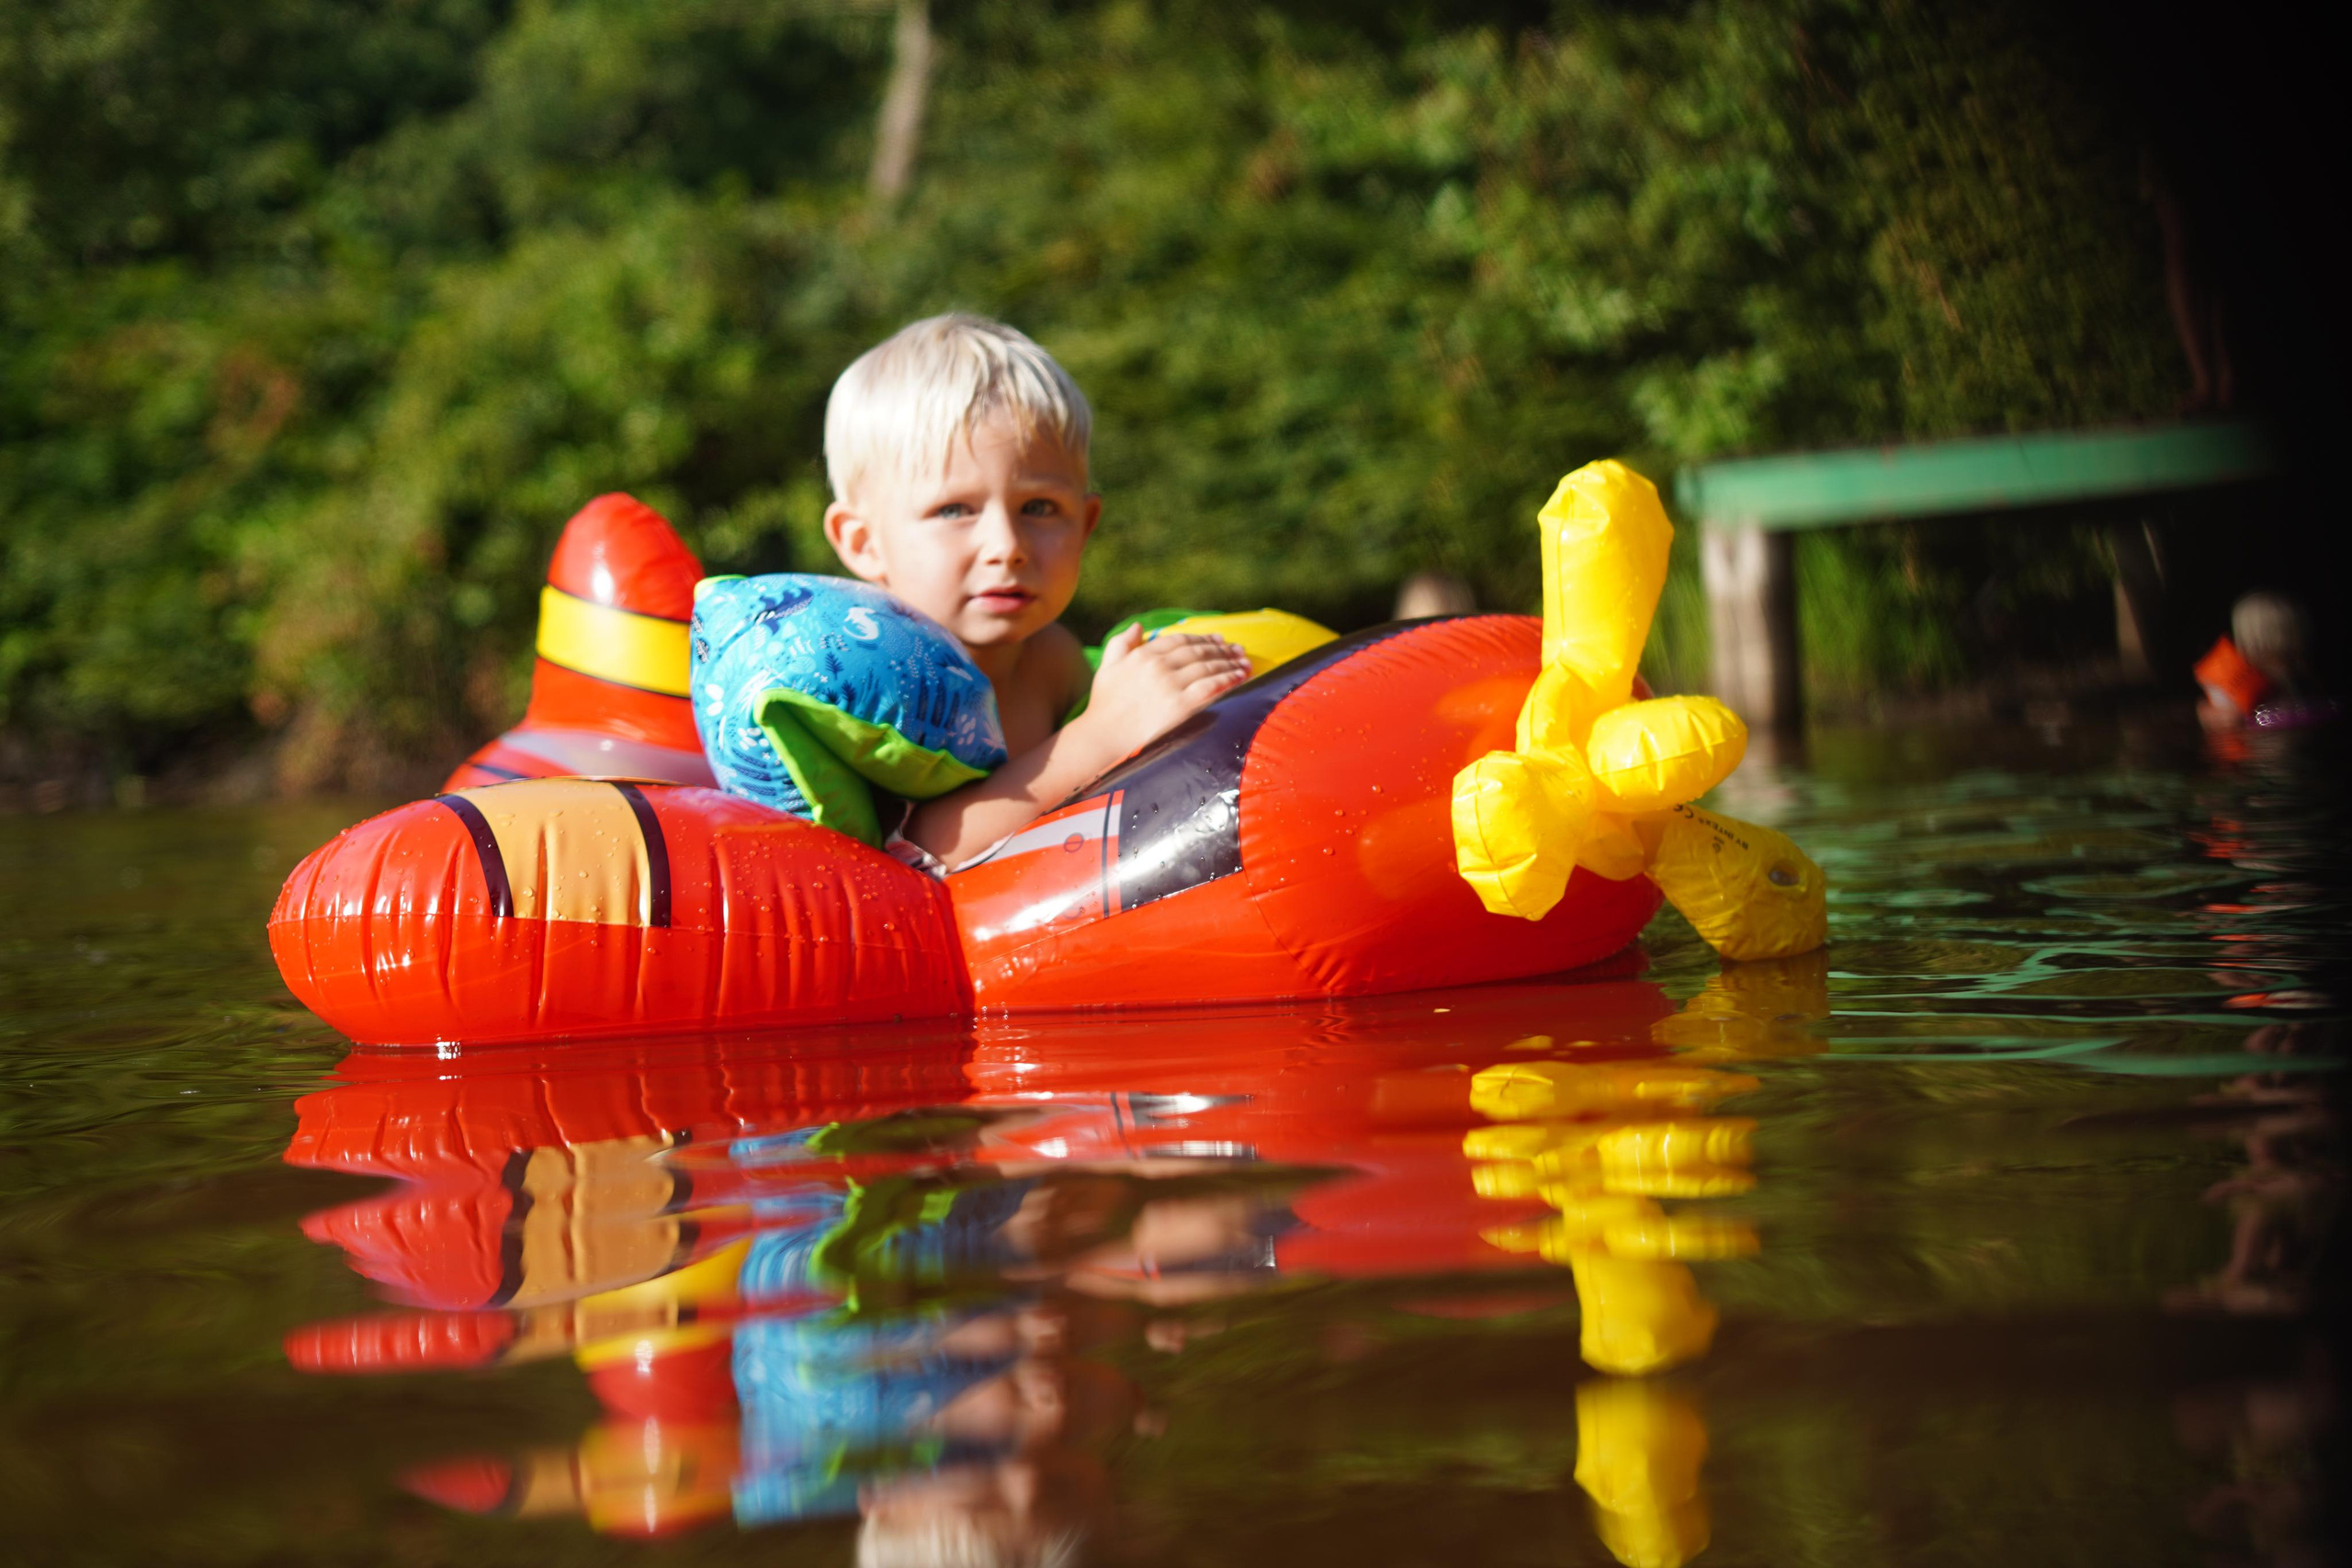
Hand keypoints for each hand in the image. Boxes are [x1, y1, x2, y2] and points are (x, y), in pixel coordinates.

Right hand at [1077, 625, 1250, 761]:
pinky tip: (1240, 677)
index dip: (1203, 638)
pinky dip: (1229, 679)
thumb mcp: (1106, 668)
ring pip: (1209, 667)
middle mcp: (1158, 666)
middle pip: (1199, 651)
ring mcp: (1171, 686)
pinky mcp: (1182, 707)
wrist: (1103, 740)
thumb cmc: (1104, 707)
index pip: (1180, 640)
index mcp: (1142, 655)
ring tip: (1244, 662)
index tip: (1218, 639)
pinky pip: (1212, 687)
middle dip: (1222, 649)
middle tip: (1238, 650)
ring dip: (1230, 662)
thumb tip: (1139, 626)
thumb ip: (1121, 643)